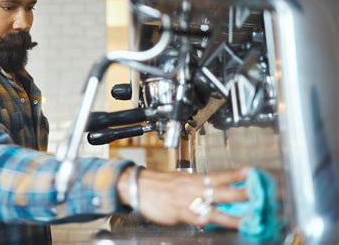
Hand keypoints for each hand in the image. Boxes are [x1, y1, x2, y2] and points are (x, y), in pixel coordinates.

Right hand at [117, 167, 249, 227]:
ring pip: (214, 209)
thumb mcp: (181, 181)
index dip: (235, 174)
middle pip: (222, 191)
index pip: (219, 175)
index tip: (252, 171)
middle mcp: (194, 188)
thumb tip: (213, 191)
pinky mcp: (179, 214)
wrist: (139, 187)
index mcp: (194, 178)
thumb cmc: (160, 185)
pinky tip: (219, 225)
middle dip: (242, 193)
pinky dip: (209, 222)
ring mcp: (187, 202)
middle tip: (259, 194)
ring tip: (247, 220)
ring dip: (232, 215)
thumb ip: (197, 187)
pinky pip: (197, 219)